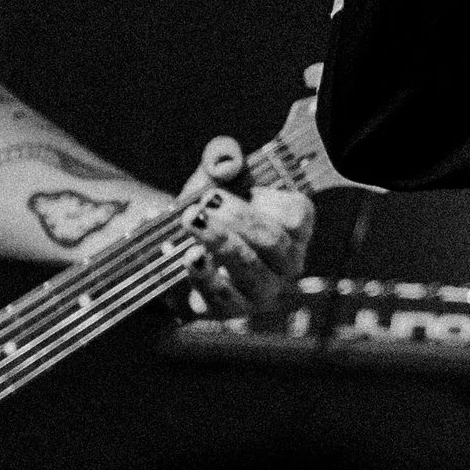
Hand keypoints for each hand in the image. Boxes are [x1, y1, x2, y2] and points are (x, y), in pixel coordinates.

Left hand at [173, 136, 313, 317]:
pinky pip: (222, 296)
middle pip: (273, 240)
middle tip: (205, 201)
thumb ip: (222, 157)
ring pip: (249, 267)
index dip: (267, 200)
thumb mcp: (214, 178)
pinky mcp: (230, 311)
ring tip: (191, 219)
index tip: (233, 188)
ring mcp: (262, 291)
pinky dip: (204, 274)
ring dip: (219, 240)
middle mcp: (286, 263)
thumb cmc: (209, 211)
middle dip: (238, 217)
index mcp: (295, 229)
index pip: (297, 216)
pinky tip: (189, 256)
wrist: (172, 255)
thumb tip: (227, 161)